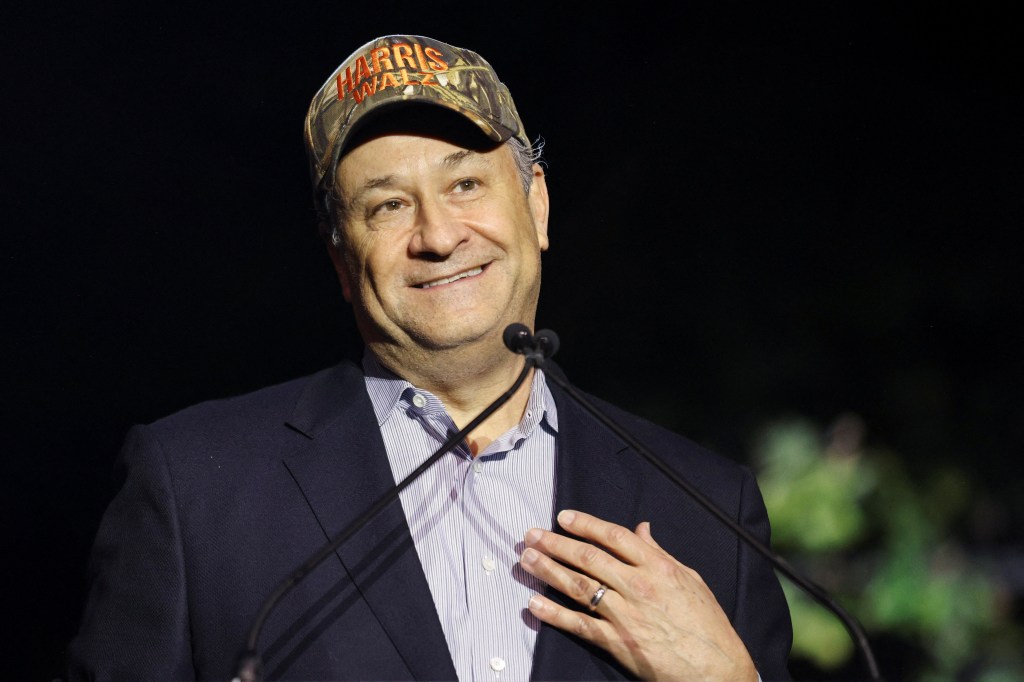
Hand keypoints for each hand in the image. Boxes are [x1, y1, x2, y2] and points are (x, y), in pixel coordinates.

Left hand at [520, 509, 757, 681]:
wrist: (717, 669)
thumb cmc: (707, 624)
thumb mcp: (689, 578)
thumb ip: (659, 553)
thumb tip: (640, 529)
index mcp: (658, 567)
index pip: (614, 537)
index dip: (586, 524)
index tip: (563, 517)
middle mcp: (639, 586)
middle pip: (589, 558)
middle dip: (556, 544)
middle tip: (531, 535)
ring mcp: (627, 616)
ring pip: (579, 587)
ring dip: (549, 571)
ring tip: (527, 559)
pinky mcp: (619, 643)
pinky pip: (580, 625)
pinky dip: (554, 614)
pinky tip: (534, 603)